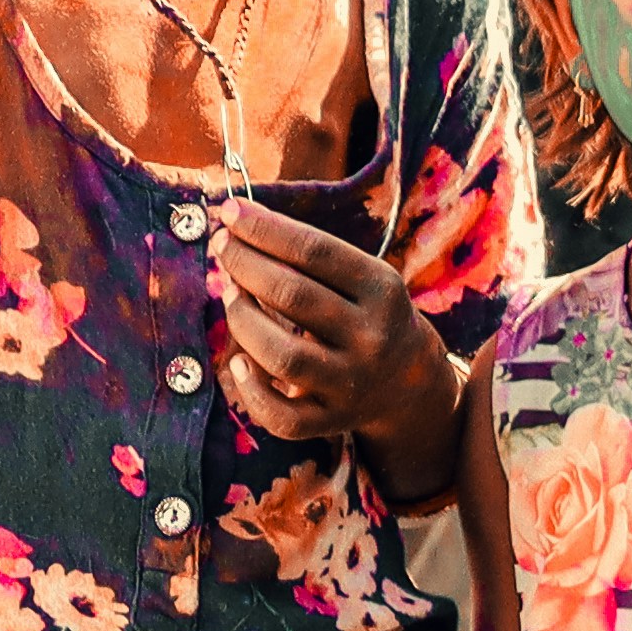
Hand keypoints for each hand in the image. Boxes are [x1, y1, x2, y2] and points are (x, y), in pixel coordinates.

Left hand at [214, 200, 455, 490]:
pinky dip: (251, 389)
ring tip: (229, 295)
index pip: (314, 251)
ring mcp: (352, 382)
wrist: (409, 382)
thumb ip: (309, 256)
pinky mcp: (332, 420)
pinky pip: (282, 416)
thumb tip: (235, 227)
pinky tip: (238, 363)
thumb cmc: (366, 314)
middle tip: (222, 248)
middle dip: (244, 264)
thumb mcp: (362, 278)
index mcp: (383, 290)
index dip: (264, 228)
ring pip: (282, 354)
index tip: (228, 210)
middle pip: (292, 295)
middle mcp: (373, 337)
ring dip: (241, 319)